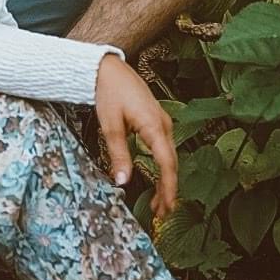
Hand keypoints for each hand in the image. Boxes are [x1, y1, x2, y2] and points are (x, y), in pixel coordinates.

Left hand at [95, 55, 177, 218]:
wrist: (108, 67)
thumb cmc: (108, 91)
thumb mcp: (109, 124)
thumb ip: (118, 153)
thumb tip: (122, 181)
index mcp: (154, 125)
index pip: (167, 163)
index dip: (169, 187)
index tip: (167, 207)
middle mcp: (163, 124)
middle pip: (171, 163)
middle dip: (168, 189)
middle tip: (161, 212)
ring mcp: (161, 121)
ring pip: (169, 155)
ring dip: (166, 178)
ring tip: (159, 200)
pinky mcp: (156, 119)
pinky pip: (164, 147)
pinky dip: (163, 164)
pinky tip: (157, 175)